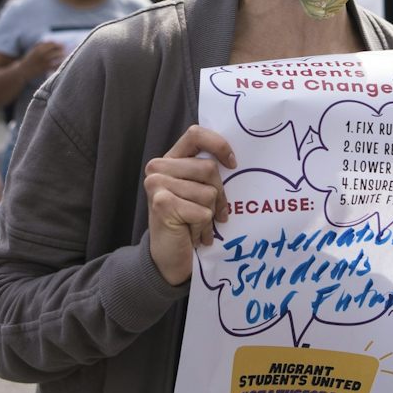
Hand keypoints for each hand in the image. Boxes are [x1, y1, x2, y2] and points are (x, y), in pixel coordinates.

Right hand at [21, 39, 65, 78]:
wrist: (22, 71)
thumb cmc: (29, 60)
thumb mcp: (33, 50)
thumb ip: (41, 44)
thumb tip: (52, 41)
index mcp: (38, 48)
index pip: (52, 43)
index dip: (58, 43)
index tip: (62, 45)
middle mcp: (41, 53)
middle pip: (56, 48)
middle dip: (61, 49)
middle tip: (64, 50)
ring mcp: (43, 61)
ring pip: (57, 56)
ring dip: (62, 55)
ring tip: (64, 56)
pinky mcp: (45, 68)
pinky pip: (55, 65)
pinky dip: (60, 64)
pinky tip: (62, 64)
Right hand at [144, 126, 236, 286]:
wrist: (168, 258)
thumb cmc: (187, 223)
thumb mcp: (197, 192)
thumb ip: (206, 173)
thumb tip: (234, 162)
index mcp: (169, 160)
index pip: (196, 134)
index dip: (219, 145)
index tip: (232, 164)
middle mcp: (158, 168)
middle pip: (209, 168)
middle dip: (218, 195)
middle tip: (212, 213)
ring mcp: (157, 184)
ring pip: (208, 192)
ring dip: (209, 214)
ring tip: (197, 225)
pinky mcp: (162, 203)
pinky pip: (203, 211)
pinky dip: (203, 228)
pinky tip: (192, 235)